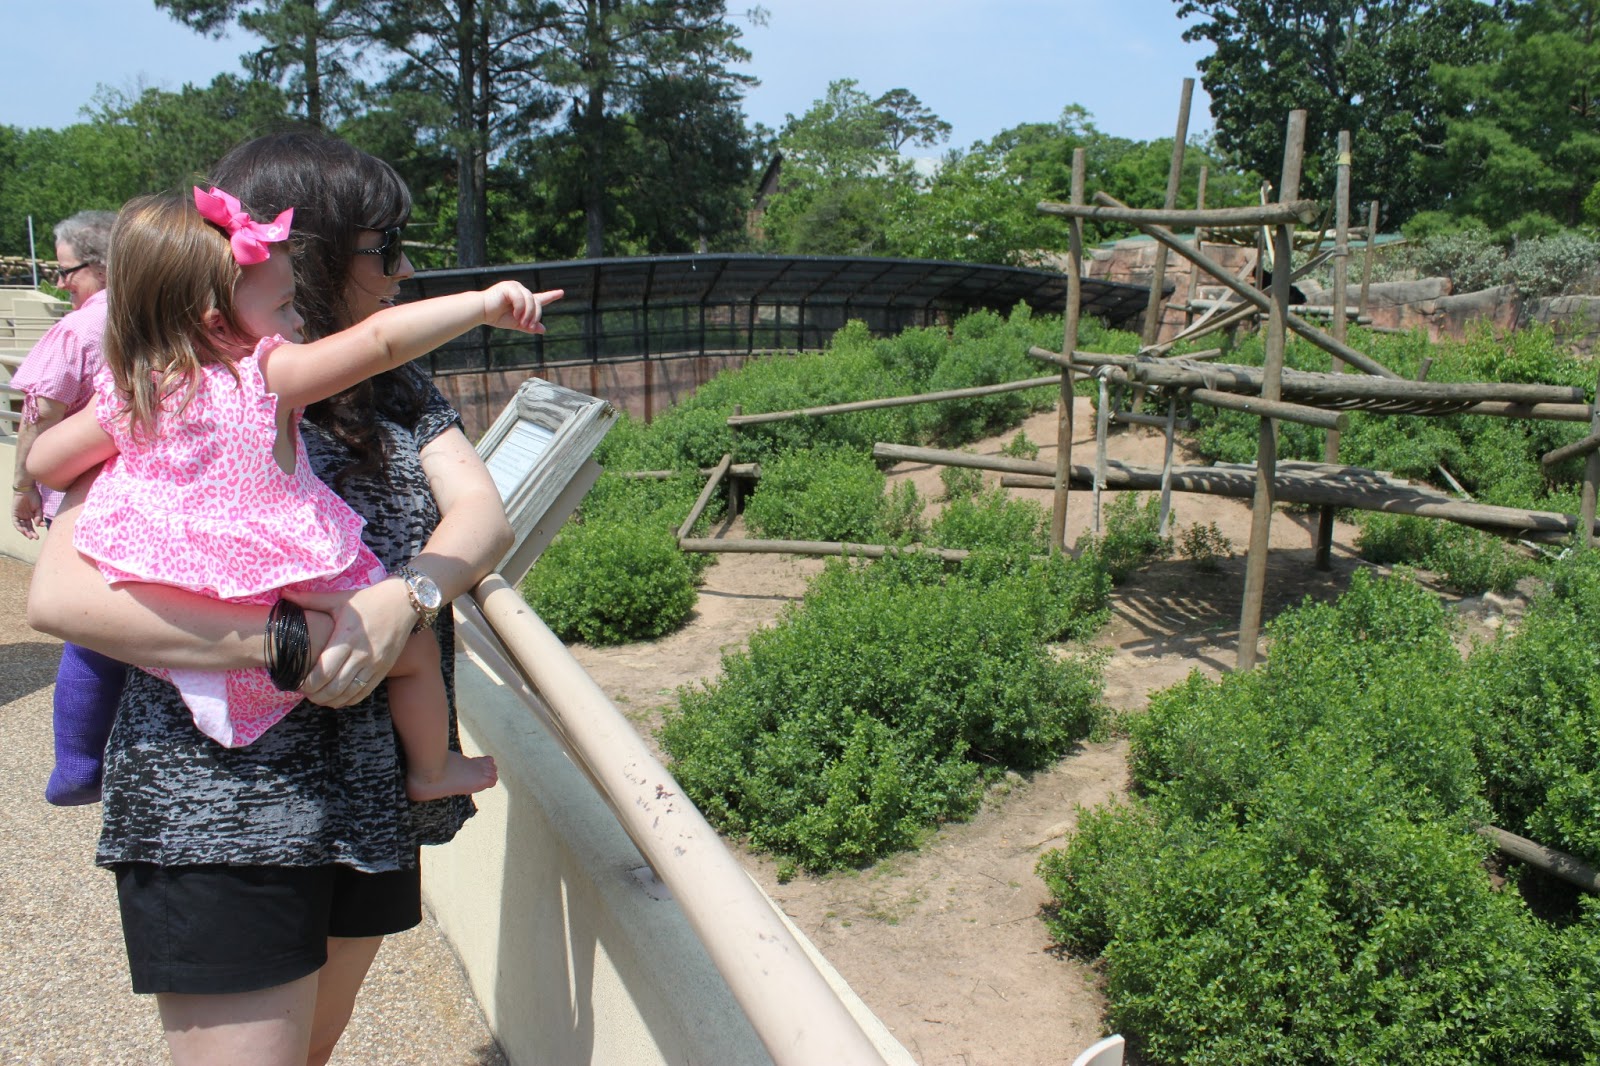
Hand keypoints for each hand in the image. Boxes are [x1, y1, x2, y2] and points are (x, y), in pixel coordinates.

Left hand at [12, 485, 42, 539]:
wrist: (26, 488)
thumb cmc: (34, 496)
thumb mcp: (39, 508)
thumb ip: (39, 516)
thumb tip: (38, 525)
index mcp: (31, 515)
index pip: (32, 525)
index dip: (35, 530)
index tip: (39, 535)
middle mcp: (25, 516)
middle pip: (27, 527)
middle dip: (31, 533)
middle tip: (35, 538)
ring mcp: (19, 515)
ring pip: (21, 526)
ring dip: (25, 532)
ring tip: (29, 536)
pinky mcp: (14, 513)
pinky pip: (16, 522)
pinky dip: (19, 527)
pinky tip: (23, 531)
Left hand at [286, 580, 414, 707]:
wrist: (404, 603)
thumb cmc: (368, 600)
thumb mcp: (339, 599)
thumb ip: (310, 600)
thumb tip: (284, 595)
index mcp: (347, 636)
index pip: (324, 670)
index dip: (307, 682)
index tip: (296, 681)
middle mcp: (362, 653)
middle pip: (334, 686)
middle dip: (315, 694)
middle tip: (303, 691)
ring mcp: (374, 664)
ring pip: (348, 693)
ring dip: (329, 700)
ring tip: (317, 697)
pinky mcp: (383, 670)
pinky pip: (363, 693)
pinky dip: (347, 700)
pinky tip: (336, 698)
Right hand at [483, 284, 562, 334]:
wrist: (481, 311)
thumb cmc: (496, 316)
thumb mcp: (516, 323)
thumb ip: (529, 326)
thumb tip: (543, 329)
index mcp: (524, 300)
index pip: (540, 297)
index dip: (551, 295)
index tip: (561, 293)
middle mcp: (521, 291)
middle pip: (537, 303)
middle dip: (535, 316)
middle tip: (528, 326)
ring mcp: (515, 287)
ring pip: (531, 300)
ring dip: (529, 314)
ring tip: (522, 322)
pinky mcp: (509, 286)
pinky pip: (521, 298)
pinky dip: (520, 308)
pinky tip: (515, 314)